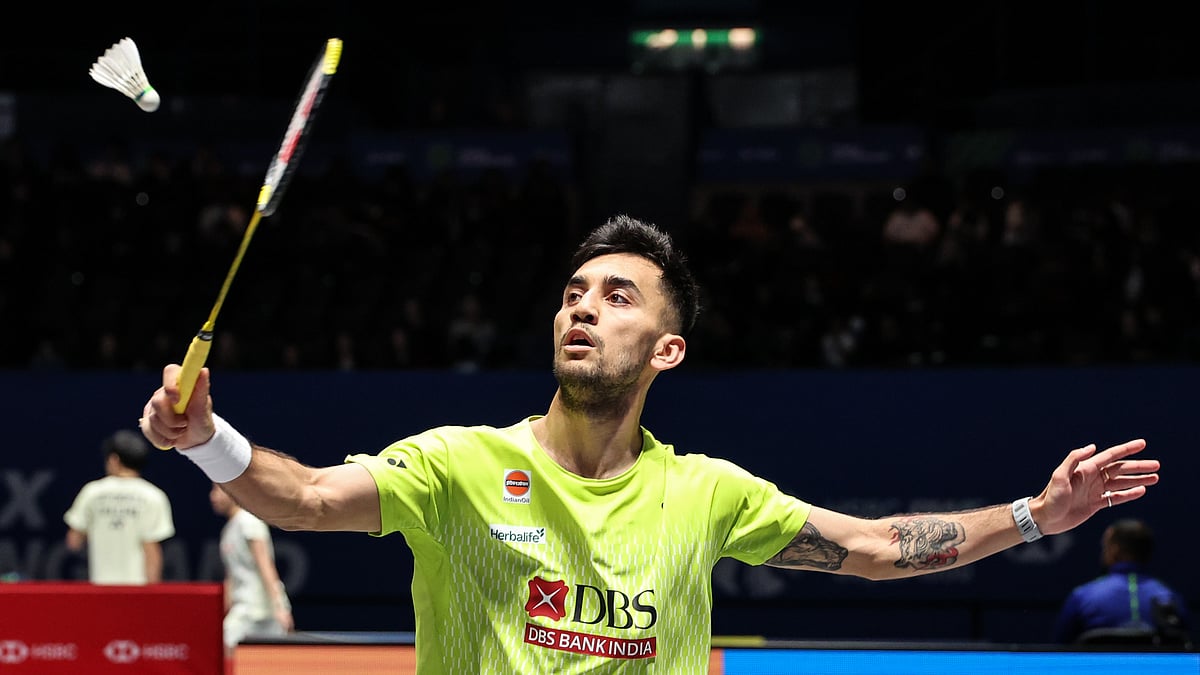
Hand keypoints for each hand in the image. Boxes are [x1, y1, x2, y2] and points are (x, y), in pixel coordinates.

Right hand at [139, 364, 215, 449]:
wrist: (195, 440)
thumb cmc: (201, 420)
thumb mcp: (203, 407)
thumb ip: (201, 389)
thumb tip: (203, 370)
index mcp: (180, 383)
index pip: (170, 372)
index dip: (171, 384)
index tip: (177, 399)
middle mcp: (164, 392)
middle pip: (157, 401)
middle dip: (172, 419)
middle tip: (185, 423)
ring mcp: (153, 406)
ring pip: (153, 419)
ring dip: (170, 431)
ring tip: (182, 430)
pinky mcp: (147, 420)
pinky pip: (148, 430)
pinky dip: (162, 439)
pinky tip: (171, 439)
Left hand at [1031, 439, 1158, 535]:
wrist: (1045, 518)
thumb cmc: (1051, 496)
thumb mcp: (1059, 476)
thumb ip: (1073, 459)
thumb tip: (1092, 447)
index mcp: (1086, 469)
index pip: (1111, 456)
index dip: (1127, 449)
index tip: (1143, 444)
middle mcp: (1092, 478)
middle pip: (1120, 469)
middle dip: (1139, 467)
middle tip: (1157, 465)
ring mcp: (1095, 491)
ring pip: (1121, 483)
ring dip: (1138, 479)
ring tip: (1155, 478)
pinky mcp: (1095, 504)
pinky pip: (1116, 498)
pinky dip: (1129, 494)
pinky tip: (1141, 491)